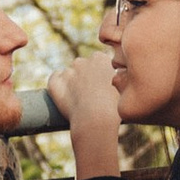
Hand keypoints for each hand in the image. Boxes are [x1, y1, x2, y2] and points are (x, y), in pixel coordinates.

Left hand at [46, 48, 122, 176]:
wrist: (96, 121)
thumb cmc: (115, 109)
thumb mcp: (125, 89)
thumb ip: (120, 79)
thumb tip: (119, 77)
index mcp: (101, 59)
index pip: (99, 62)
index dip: (101, 76)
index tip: (104, 88)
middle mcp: (83, 61)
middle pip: (84, 66)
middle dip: (86, 77)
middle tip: (93, 97)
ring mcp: (68, 72)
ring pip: (69, 74)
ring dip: (73, 82)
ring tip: (80, 102)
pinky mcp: (55, 84)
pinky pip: (54, 79)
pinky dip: (58, 85)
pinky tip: (66, 97)